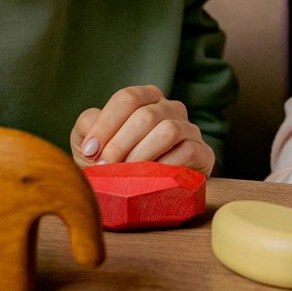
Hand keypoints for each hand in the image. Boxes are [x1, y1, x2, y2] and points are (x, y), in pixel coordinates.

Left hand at [71, 85, 215, 174]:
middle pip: (146, 115)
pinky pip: (187, 152)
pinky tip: (149, 179)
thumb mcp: (91, 141)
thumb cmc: (114, 162)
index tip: (90, 150)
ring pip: (168, 130)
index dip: (106, 124)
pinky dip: (164, 166)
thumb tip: (92, 128)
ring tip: (125, 174)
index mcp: (146, 98)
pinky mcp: (203, 153)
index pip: (128, 98)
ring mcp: (189, 129)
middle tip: (104, 167)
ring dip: (141, 154)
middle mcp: (170, 108)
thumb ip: (88, 125)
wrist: (140, 191)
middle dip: (120, 144)